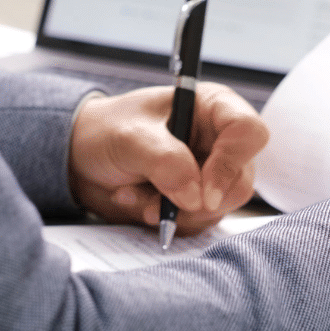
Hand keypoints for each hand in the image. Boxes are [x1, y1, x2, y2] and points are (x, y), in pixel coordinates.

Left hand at [68, 83, 267, 233]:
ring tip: (136, 197)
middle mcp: (219, 141)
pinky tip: (139, 203)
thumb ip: (165, 161)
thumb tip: (197, 197)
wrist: (81, 159)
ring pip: (221, 207)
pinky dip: (168, 220)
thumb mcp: (129, 138)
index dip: (231, 163)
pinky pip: (199, 222)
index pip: (248, 133)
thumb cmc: (105, 132)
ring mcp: (210, 173)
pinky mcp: (197, 200)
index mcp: (212, 108)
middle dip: (199, 200)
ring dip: (177, 212)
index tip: (204, 193)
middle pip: (241, 180)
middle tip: (160, 202)